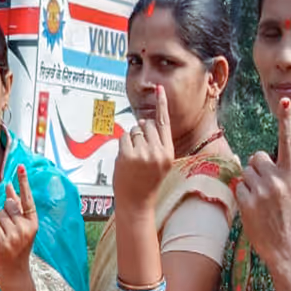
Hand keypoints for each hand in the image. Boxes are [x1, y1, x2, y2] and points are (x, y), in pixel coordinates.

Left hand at [0, 164, 38, 275]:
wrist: (15, 269)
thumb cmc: (18, 245)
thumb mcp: (22, 226)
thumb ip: (17, 207)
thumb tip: (10, 187)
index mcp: (33, 222)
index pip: (28, 198)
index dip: (24, 182)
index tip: (21, 166)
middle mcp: (26, 227)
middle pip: (8, 205)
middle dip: (5, 212)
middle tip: (9, 228)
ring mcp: (15, 235)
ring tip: (6, 235)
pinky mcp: (4, 241)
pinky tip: (1, 240)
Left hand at [113, 85, 174, 211]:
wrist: (137, 202)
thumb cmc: (146, 181)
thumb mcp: (159, 163)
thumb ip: (155, 143)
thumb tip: (143, 122)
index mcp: (168, 153)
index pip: (165, 123)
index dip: (162, 104)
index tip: (160, 88)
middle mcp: (158, 151)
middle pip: (146, 125)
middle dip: (140, 132)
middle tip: (139, 152)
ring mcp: (143, 153)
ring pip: (134, 131)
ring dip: (131, 140)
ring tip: (134, 160)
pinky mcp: (128, 155)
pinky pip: (123, 138)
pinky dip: (122, 146)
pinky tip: (126, 160)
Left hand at [235, 98, 290, 266]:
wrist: (283, 245)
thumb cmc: (283, 216)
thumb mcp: (286, 191)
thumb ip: (273, 173)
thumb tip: (248, 157)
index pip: (287, 142)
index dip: (285, 120)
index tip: (284, 100)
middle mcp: (279, 179)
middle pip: (256, 156)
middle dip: (256, 168)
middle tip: (265, 189)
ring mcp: (263, 189)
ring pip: (245, 171)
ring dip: (248, 183)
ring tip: (260, 202)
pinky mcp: (248, 199)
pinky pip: (237, 186)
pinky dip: (241, 195)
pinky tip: (252, 209)